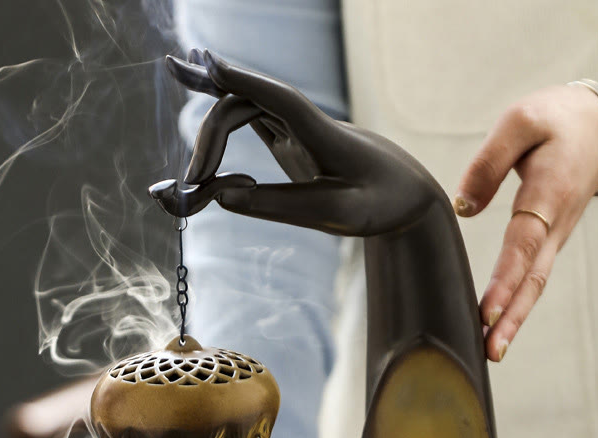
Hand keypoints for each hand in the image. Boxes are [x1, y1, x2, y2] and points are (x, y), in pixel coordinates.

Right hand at [149, 49, 442, 234]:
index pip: (279, 98)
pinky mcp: (291, 135)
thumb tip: (221, 196)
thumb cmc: (380, 205)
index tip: (204, 63)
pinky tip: (192, 80)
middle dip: (211, 141)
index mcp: (326, 135)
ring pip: (240, 109)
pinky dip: (218, 110)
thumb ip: (280, 206)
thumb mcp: (337, 215)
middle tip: (193, 189)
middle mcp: (307, 121)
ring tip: (189, 180)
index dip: (243, 80)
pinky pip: (248, 113)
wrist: (408, 196)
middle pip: (244, 107)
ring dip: (210, 137)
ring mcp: (297, 125)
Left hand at [455, 80, 597, 361]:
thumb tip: (463, 207)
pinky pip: (534, 277)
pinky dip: (518, 304)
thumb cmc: (557, 120)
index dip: (506, 279)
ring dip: (514, 319)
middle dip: (511, 317)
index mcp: (548, 193)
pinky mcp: (550, 241)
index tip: (488, 311)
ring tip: (491, 351)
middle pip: (533, 279)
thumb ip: (489, 163)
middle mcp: (556, 224)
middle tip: (490, 351)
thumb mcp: (521, 121)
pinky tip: (499, 326)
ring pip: (535, 284)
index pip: (523, 244)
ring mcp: (556, 236)